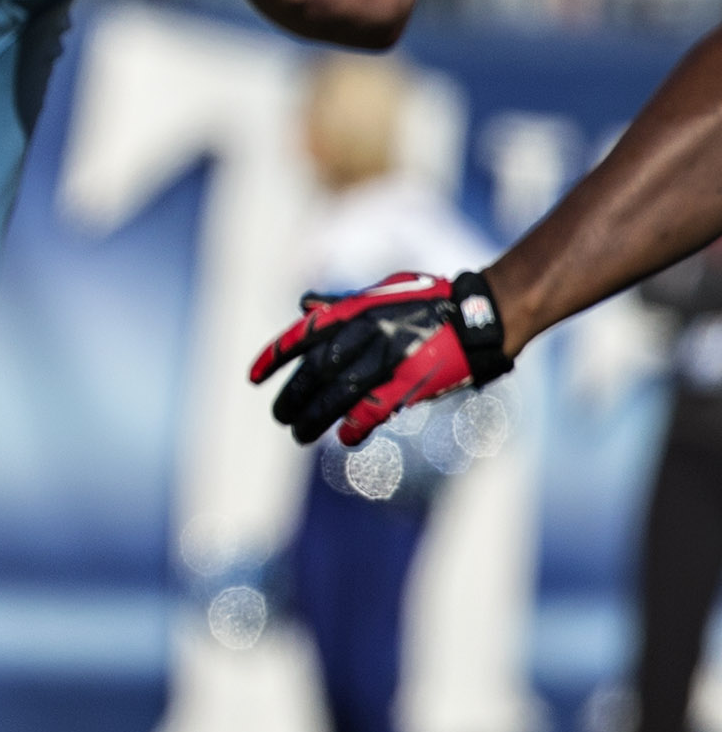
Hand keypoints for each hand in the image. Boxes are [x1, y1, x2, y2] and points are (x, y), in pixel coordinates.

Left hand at [249, 268, 510, 445]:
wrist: (478, 316)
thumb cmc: (429, 301)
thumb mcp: (381, 292)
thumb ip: (342, 304)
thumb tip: (304, 305)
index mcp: (353, 311)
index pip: (300, 337)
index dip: (272, 359)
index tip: (252, 379)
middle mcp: (363, 336)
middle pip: (312, 374)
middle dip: (291, 397)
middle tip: (279, 416)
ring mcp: (385, 362)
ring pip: (335, 398)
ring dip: (312, 420)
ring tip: (298, 435)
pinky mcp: (408, 385)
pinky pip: (371, 412)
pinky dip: (354, 428)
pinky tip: (345, 439)